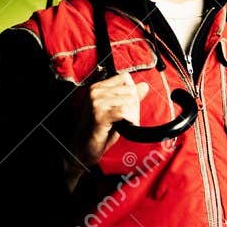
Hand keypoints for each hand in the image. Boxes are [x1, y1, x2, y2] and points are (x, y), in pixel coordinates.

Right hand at [62, 69, 147, 186]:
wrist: (82, 148)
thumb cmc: (98, 131)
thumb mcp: (115, 111)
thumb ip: (129, 97)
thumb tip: (144, 86)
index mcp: (97, 88)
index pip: (125, 78)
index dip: (132, 92)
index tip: (129, 106)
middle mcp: (95, 92)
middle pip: (129, 89)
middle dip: (134, 105)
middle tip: (129, 118)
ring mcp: (96, 103)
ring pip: (128, 100)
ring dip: (133, 114)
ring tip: (126, 124)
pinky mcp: (99, 115)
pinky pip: (123, 112)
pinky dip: (129, 121)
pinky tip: (124, 127)